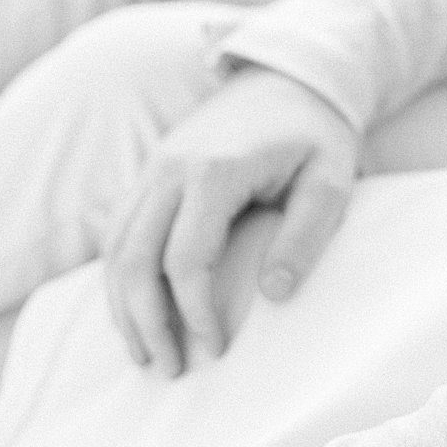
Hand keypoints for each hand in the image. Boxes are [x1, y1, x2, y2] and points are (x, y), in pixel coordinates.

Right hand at [102, 66, 358, 377]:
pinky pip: (117, 232)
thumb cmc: (315, 134)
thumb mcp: (331, 179)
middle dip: (147, 323)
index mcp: (214, 171)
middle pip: (135, 260)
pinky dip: (118, 279)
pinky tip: (133, 314)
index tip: (216, 351)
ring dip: (123, 308)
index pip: (186, 260)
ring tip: (145, 355)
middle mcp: (170, 168)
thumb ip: (307, 235)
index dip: (195, 314)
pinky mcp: (148, 173)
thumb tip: (275, 295)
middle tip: (171, 370)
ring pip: (115, 249)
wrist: (287, 76)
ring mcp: (152, 168)